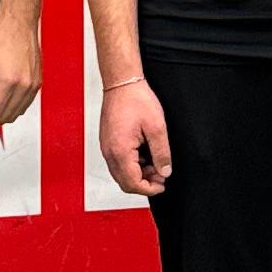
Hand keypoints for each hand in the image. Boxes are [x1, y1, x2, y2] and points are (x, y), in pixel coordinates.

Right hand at [98, 68, 170, 198]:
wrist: (121, 82)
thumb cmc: (136, 99)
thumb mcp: (157, 127)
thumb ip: (161, 153)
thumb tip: (164, 172)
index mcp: (120, 151)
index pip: (132, 183)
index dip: (149, 188)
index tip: (162, 184)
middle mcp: (109, 152)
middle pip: (124, 182)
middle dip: (144, 183)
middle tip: (161, 175)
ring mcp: (106, 147)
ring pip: (120, 174)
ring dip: (138, 175)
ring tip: (155, 164)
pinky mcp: (107, 141)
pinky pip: (118, 163)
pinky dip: (131, 165)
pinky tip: (144, 156)